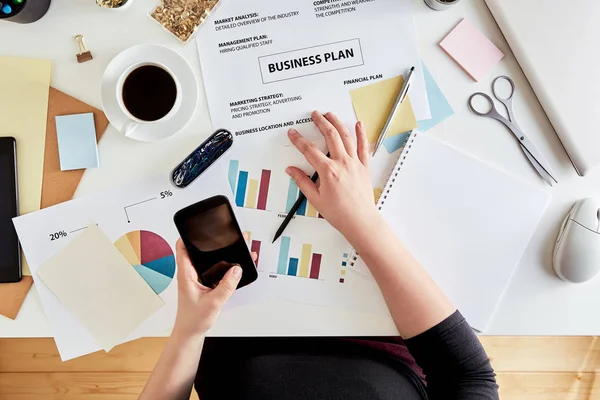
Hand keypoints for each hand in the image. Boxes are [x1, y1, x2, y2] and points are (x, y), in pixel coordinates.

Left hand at [173, 238, 255, 338]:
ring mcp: (198, 278)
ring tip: (235, 248)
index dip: (188, 236)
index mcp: (186, 274)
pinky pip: (215, 271)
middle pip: (199, 251)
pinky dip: (225, 268)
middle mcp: (191, 273)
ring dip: (221, 255)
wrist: (191, 333)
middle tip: (225, 236)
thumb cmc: (193, 320)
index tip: (200, 229)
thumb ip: (226, 286)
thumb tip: (236, 270)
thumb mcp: (213, 302)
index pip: (182, 248)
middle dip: (212, 243)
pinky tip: (236, 268)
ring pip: (209, 261)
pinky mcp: (205, 284)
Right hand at [286, 111, 382, 241]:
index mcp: (328, 171)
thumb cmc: (339, 213)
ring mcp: (355, 163)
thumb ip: (302, 181)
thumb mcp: (315, 198)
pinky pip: (364, 146)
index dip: (299, 140)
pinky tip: (359, 124)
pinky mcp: (364, 167)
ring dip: (337, 123)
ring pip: (346, 137)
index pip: (309, 150)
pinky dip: (361, 134)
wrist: (360, 220)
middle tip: (314, 115)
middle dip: (321, 122)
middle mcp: (342, 163)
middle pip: (330, 136)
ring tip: (330, 115)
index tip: (293, 133)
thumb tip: (291, 170)